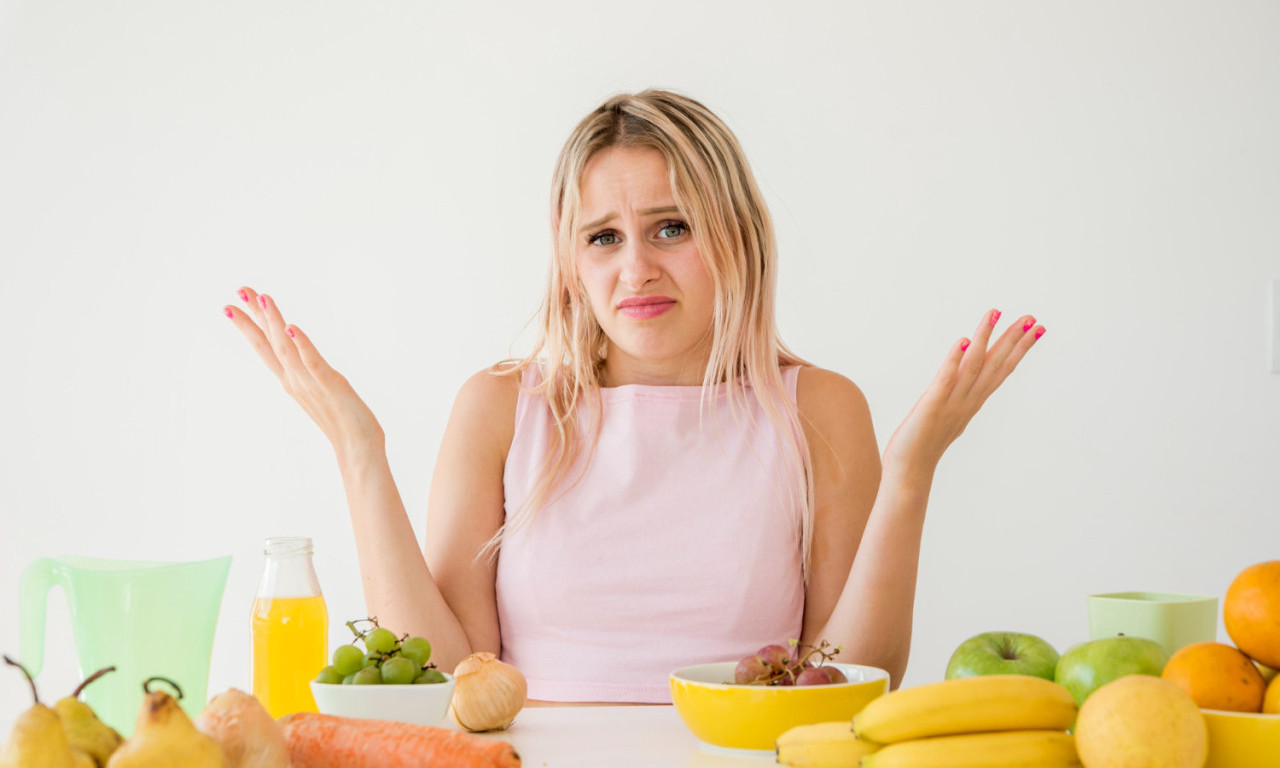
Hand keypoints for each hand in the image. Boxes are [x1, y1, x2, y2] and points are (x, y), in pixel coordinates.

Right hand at [223, 287, 384, 459]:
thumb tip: (300, 358)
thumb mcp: (317, 390)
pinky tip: (292, 328)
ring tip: (263, 298)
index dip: (248, 326)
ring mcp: (310, 383)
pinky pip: (313, 362)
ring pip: (286, 348)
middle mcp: (295, 380)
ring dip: (274, 322)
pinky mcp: (331, 385)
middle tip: (238, 291)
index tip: (230, 305)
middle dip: (252, 317)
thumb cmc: (342, 421)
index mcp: (291, 380)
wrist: (357, 447)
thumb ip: (307, 373)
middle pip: (268, 344)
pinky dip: (301, 344)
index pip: (264, 348)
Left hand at [883, 310, 1043, 478]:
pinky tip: (963, 340)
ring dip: (984, 339)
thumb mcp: (948, 413)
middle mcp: (967, 400)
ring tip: (994, 313)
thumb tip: (963, 377)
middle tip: (1032, 318)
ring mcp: (951, 403)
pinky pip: (945, 380)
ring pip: (973, 366)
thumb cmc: (923, 444)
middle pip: (995, 365)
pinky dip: (954, 360)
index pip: (1001, 370)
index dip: (1020, 349)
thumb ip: (958, 395)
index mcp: (972, 401)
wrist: (909, 471)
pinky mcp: (931, 406)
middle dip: (1014, 340)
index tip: (1037, 329)